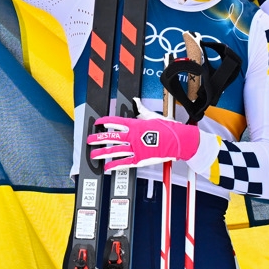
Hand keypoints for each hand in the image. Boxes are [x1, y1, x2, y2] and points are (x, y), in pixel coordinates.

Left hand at [87, 116, 202, 171]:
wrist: (178, 141)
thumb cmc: (168, 129)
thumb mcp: (153, 116)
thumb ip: (142, 110)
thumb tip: (136, 101)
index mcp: (135, 125)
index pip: (115, 122)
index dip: (104, 122)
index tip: (98, 123)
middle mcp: (133, 137)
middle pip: (111, 137)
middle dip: (98, 139)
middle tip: (90, 140)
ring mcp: (135, 149)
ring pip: (114, 151)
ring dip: (102, 153)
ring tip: (93, 155)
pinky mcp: (139, 159)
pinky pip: (124, 163)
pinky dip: (114, 165)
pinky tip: (107, 167)